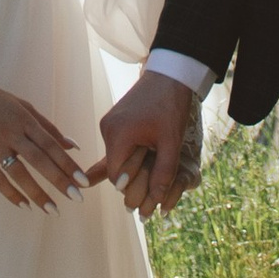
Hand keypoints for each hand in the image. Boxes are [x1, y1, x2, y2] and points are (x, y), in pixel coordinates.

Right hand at [0, 76, 85, 208]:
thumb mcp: (23, 106)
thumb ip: (48, 126)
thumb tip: (72, 145)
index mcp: (24, 120)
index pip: (51, 145)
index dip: (68, 164)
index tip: (83, 181)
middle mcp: (11, 132)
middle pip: (39, 160)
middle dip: (59, 180)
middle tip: (77, 198)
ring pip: (18, 172)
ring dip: (37, 193)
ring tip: (53, 210)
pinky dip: (10, 193)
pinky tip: (24, 205)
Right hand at [89, 73, 195, 218]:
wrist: (169, 75)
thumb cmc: (171, 107)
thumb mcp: (171, 142)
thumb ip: (163, 173)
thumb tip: (156, 203)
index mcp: (117, 135)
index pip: (116, 176)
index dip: (132, 187)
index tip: (149, 192)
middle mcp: (107, 129)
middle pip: (115, 167)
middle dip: (133, 178)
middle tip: (153, 185)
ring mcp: (109, 123)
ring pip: (117, 157)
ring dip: (134, 164)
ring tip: (153, 161)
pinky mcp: (114, 120)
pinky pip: (119, 145)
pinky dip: (129, 153)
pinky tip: (134, 155)